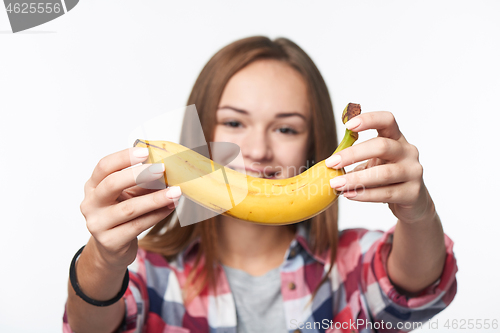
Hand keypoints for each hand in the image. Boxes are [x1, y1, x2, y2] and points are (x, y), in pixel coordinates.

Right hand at [80, 147, 181, 269]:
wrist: (111, 248)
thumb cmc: (121, 215)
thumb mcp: (126, 195)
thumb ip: (140, 182)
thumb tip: (166, 169)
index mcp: (93, 186)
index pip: (104, 166)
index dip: (124, 157)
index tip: (145, 152)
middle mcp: (90, 204)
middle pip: (112, 184)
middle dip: (139, 175)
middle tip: (162, 169)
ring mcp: (98, 224)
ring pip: (129, 208)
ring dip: (156, 198)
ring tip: (175, 192)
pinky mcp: (110, 241)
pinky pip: (138, 226)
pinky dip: (157, 215)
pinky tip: (170, 207)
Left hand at [326, 111, 431, 223]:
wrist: (412, 201)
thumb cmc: (387, 178)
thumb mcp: (374, 162)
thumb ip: (356, 158)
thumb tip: (328, 162)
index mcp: (396, 139)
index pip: (387, 120)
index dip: (369, 119)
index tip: (348, 126)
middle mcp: (408, 152)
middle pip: (382, 146)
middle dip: (353, 154)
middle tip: (331, 163)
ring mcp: (413, 172)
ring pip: (383, 173)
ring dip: (355, 179)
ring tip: (336, 184)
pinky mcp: (413, 193)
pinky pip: (386, 193)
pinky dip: (364, 194)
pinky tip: (349, 194)